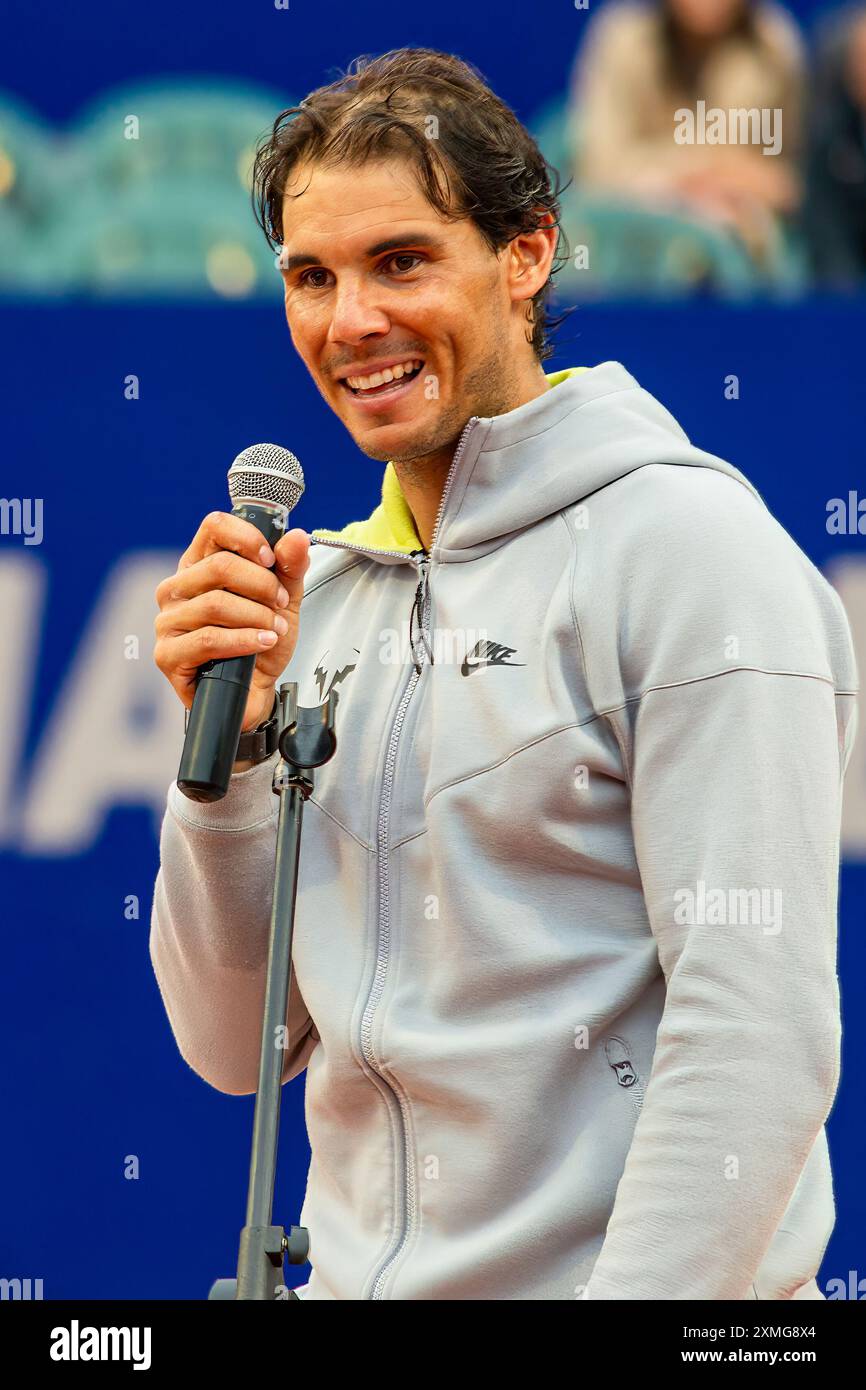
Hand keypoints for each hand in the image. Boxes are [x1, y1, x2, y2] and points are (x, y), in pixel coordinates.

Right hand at [154, 513, 310, 732]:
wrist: (255, 693)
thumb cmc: (261, 643)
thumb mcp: (283, 601)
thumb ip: (290, 568)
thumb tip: (297, 536)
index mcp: (199, 565)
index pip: (214, 527)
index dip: (247, 537)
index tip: (272, 559)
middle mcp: (176, 589)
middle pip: (219, 566)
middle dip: (261, 585)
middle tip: (279, 604)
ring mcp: (167, 622)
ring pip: (216, 604)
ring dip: (256, 617)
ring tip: (275, 629)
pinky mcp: (167, 655)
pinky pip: (209, 639)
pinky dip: (243, 640)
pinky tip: (262, 644)